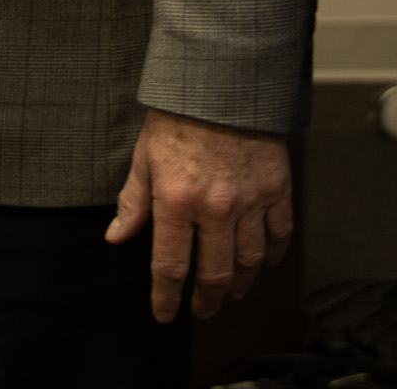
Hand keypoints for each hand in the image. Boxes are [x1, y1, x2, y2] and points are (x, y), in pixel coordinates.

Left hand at [105, 109, 293, 321]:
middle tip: (201, 312)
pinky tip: (263, 263)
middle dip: (206, 301)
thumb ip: (133, 202)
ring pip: (249, 262)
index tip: (164, 314)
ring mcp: (251, 201)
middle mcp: (216, 208)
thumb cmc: (179, 116)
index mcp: (177, 201)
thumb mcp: (144, 157)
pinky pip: (279, 235)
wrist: (223, 81)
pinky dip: (272, 256)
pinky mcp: (277, 189)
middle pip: (214, 274)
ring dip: (239, 286)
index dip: (166, 298)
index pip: (170, 267)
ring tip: (230, 294)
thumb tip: (117, 237)